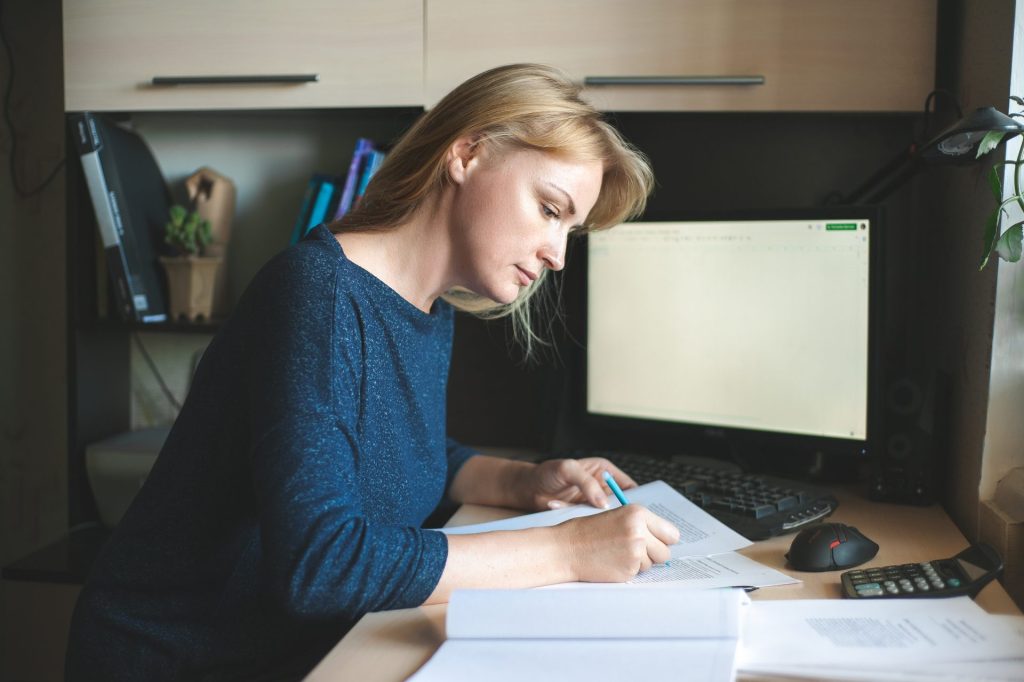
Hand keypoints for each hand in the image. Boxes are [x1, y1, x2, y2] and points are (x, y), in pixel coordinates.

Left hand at [518, 457, 638, 510]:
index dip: (635, 500)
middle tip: (612, 521)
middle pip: (621, 506)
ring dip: (594, 519)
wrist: (527, 489)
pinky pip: (589, 524)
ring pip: (606, 518)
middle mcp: (602, 488)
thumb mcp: (567, 470)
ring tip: (577, 511)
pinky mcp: (583, 516)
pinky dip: (578, 521)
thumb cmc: (546, 473)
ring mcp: (593, 504)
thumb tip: (603, 503)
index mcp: (605, 472)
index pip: (628, 487)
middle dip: (618, 515)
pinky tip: (559, 507)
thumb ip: (587, 483)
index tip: (635, 514)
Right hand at [559, 505, 679, 581]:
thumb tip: (667, 540)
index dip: (664, 539)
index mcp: (638, 513)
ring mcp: (635, 552)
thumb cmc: (588, 532)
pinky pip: (639, 573)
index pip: (671, 533)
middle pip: (665, 552)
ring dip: (639, 563)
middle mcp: (639, 531)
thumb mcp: (618, 516)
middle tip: (633, 549)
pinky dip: (628, 570)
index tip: (656, 541)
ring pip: (652, 565)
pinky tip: (612, 561)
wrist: (566, 548)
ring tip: (617, 553)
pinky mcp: (628, 569)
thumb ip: (643, 525)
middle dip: (653, 554)